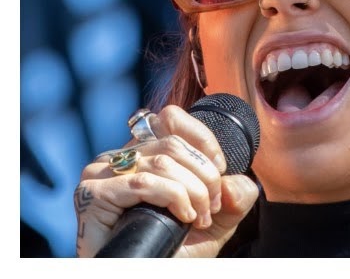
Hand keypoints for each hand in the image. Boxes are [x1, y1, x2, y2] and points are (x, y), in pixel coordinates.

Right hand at [74, 105, 258, 257]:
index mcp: (142, 152)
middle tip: (212, 207)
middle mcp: (118, 157)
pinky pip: (144, 183)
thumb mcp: (216, 220)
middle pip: (173, 143)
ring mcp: (101, 173)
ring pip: (163, 162)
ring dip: (193, 191)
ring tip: (200, 218)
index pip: (171, 118)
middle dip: (204, 175)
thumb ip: (235, 195)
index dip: (203, 139)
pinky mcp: (93, 194)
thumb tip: (233, 181)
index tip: (220, 169)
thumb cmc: (172, 252)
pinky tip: (183, 217)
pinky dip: (172, 197)